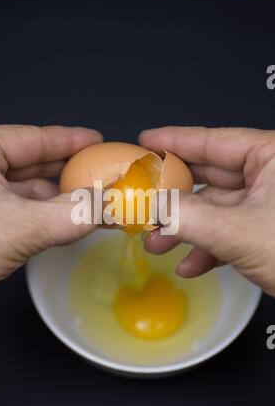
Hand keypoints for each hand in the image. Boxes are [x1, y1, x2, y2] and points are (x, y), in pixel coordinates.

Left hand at [0, 124, 101, 294]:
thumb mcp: (14, 229)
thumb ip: (68, 216)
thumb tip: (105, 205)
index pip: (34, 138)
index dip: (71, 140)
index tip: (98, 142)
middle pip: (35, 163)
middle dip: (72, 172)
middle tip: (105, 177)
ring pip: (30, 190)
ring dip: (63, 199)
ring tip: (96, 202)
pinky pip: (23, 211)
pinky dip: (48, 216)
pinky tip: (70, 220)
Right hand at [140, 126, 274, 296]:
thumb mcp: (240, 233)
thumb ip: (188, 217)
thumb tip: (152, 206)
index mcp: (273, 157)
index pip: (214, 140)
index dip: (174, 141)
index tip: (146, 141)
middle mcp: (271, 176)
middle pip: (210, 177)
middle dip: (174, 196)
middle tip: (144, 199)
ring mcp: (270, 206)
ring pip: (216, 210)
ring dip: (185, 229)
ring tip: (157, 244)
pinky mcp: (268, 232)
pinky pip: (230, 233)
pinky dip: (208, 248)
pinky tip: (190, 265)